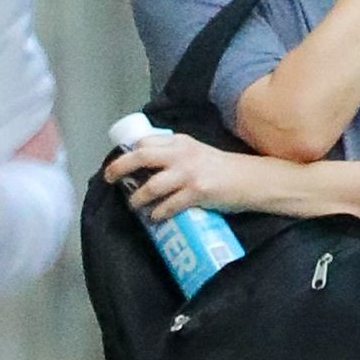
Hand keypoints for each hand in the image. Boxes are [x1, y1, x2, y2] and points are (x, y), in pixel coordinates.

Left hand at [104, 132, 257, 221]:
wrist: (250, 180)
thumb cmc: (223, 169)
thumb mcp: (197, 153)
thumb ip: (176, 156)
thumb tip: (150, 168)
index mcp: (180, 142)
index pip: (145, 142)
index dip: (128, 152)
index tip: (119, 163)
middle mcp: (182, 154)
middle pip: (141, 157)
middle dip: (120, 168)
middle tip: (109, 179)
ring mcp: (189, 173)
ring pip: (152, 186)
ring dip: (138, 199)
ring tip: (134, 206)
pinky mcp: (197, 193)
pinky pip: (169, 205)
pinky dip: (158, 213)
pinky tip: (155, 218)